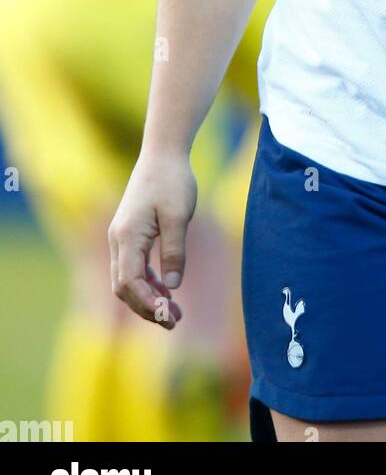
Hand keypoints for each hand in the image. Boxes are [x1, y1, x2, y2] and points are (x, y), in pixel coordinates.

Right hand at [109, 149, 197, 326]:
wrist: (163, 153)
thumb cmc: (173, 181)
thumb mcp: (179, 216)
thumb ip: (174, 252)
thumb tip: (172, 287)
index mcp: (127, 236)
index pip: (128, 282)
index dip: (146, 303)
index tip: (167, 316)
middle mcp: (118, 239)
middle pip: (123, 286)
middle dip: (146, 307)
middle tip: (174, 321)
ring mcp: (121, 237)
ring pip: (127, 279)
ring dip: (148, 297)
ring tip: (174, 312)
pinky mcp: (130, 233)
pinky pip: (133, 266)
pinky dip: (148, 282)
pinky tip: (167, 290)